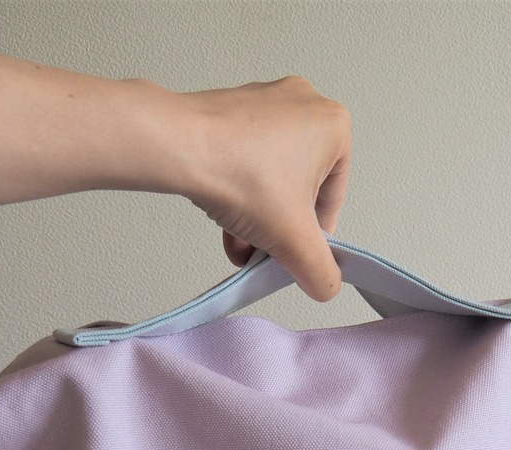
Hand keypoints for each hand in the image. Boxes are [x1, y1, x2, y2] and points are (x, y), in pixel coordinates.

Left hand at [177, 76, 350, 301]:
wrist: (177, 146)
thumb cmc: (239, 175)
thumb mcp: (294, 241)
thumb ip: (321, 272)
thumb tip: (325, 285)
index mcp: (333, 127)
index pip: (331, 201)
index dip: (311, 238)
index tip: (291, 254)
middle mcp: (303, 105)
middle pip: (299, 190)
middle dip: (278, 227)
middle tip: (261, 249)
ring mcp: (265, 103)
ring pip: (270, 177)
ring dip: (257, 217)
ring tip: (239, 242)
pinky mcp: (232, 110)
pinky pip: (245, 160)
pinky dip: (238, 192)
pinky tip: (224, 221)